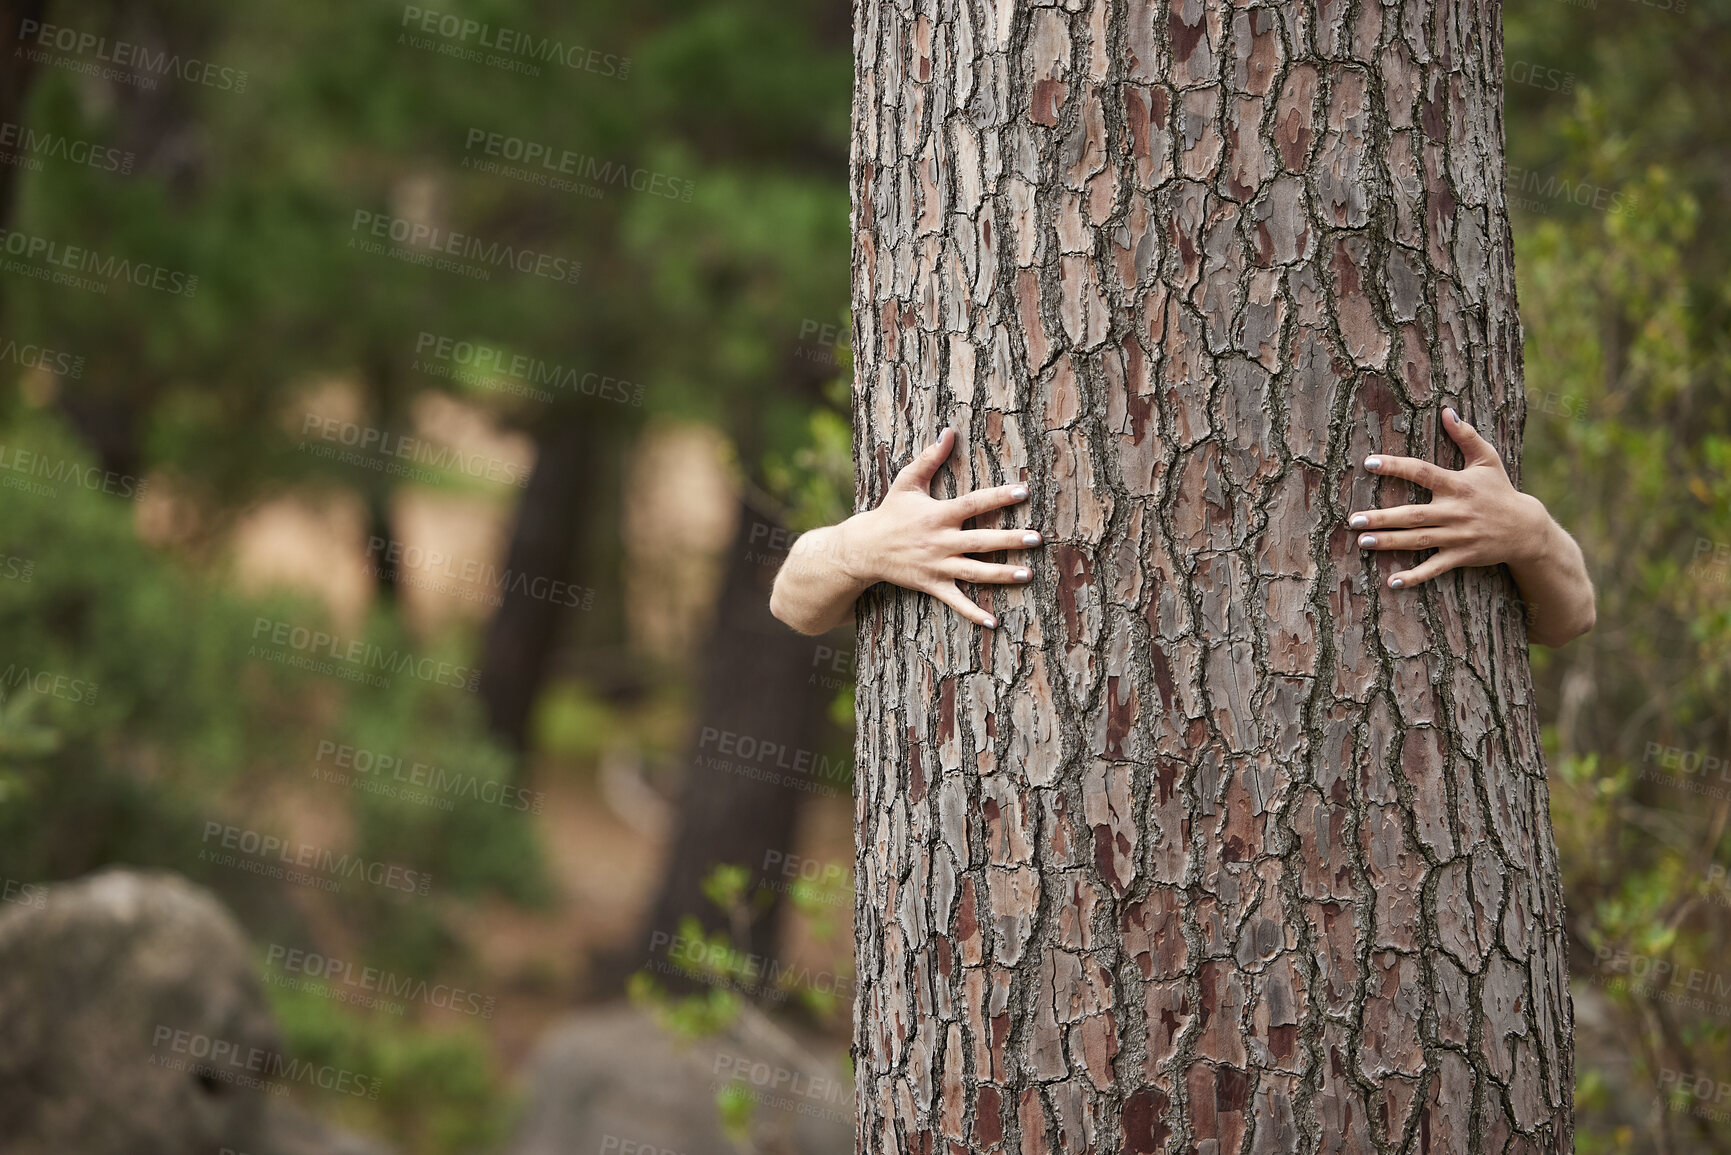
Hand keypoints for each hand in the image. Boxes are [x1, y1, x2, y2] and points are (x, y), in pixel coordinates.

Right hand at [846, 428, 1041, 627]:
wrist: (864, 548)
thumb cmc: (890, 512)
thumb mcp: (907, 482)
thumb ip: (930, 458)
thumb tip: (949, 431)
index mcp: (938, 514)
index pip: (974, 503)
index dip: (999, 497)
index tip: (1023, 492)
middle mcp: (940, 541)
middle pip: (981, 541)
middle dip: (1010, 540)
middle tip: (1037, 539)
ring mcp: (937, 566)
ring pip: (975, 572)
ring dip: (1001, 575)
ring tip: (1027, 574)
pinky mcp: (931, 585)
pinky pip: (955, 601)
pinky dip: (973, 613)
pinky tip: (994, 622)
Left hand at [1349, 406, 1548, 589]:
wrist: (1526, 529)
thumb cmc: (1500, 490)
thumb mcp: (1487, 460)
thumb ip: (1466, 436)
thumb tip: (1447, 411)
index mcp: (1458, 485)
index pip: (1422, 472)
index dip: (1396, 466)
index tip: (1369, 462)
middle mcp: (1455, 511)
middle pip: (1413, 514)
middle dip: (1383, 518)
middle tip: (1354, 519)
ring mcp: (1458, 537)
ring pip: (1418, 541)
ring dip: (1390, 543)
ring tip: (1362, 542)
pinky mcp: (1461, 557)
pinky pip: (1435, 568)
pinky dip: (1415, 576)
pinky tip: (1392, 582)